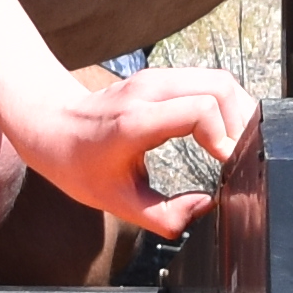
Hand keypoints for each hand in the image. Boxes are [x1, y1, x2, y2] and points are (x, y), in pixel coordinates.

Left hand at [15, 65, 258, 235]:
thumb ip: (163, 215)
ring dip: (236, 110)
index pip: (200, 110)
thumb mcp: (115, 201)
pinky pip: (206, 80)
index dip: (224, 138)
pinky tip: (223, 131)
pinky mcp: (161, 77)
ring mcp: (155, 78)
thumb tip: (206, 209)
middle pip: (219, 87)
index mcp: (136, 121)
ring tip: (238, 145)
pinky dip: (223, 103)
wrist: (50, 124)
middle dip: (241, 122)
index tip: (228, 165)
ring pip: (218, 79)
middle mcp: (149, 91)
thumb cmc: (77, 164)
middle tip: (242, 156)